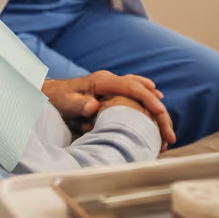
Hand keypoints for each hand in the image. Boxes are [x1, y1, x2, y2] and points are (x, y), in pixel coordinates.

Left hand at [42, 70, 175, 147]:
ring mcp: (112, 86)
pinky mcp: (112, 93)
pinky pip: (135, 96)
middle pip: (142, 92)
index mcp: (103, 81)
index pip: (132, 87)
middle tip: (169, 136)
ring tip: (167, 134)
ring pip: (142, 94)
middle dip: (159, 113)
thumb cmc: (57, 99)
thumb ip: (79, 104)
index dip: (148, 99)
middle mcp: (111, 81)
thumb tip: (94, 106)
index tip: (161, 112)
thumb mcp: (65, 102)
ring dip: (156, 112)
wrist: (50, 93)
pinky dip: (148, 104)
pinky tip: (156, 111)